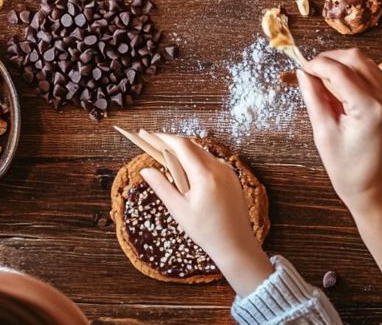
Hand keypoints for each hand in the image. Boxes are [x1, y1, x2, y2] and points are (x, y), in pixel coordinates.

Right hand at [138, 134, 274, 295]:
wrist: (237, 246)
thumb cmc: (207, 232)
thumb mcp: (179, 210)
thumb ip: (161, 186)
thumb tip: (145, 170)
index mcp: (205, 175)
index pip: (182, 146)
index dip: (163, 138)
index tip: (148, 136)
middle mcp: (219, 168)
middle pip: (191, 146)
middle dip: (171, 143)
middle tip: (152, 145)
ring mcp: (228, 172)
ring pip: (201, 152)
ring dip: (184, 152)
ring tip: (166, 157)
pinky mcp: (232, 177)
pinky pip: (211, 161)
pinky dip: (196, 161)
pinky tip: (185, 170)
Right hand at [297, 49, 381, 213]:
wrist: (375, 188)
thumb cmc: (348, 169)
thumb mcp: (324, 133)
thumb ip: (314, 98)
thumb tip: (303, 73)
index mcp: (369, 108)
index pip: (339, 70)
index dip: (316, 64)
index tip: (301, 69)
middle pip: (355, 57)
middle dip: (330, 59)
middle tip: (311, 74)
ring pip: (365, 62)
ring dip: (342, 65)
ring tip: (324, 82)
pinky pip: (373, 73)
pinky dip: (354, 73)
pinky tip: (340, 89)